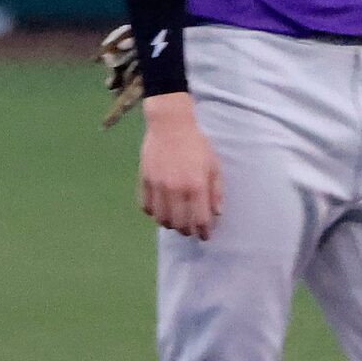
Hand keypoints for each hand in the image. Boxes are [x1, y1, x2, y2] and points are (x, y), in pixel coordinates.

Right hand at [137, 93, 222, 239]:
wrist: (170, 125)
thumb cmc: (196, 144)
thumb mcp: (213, 165)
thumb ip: (216, 190)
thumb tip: (216, 213)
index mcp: (196, 185)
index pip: (199, 219)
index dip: (203, 231)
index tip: (205, 235)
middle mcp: (176, 189)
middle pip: (179, 223)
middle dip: (187, 231)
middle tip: (190, 230)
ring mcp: (158, 186)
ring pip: (161, 218)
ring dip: (170, 224)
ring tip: (175, 222)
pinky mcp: (145, 180)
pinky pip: (146, 206)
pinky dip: (153, 213)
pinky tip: (160, 210)